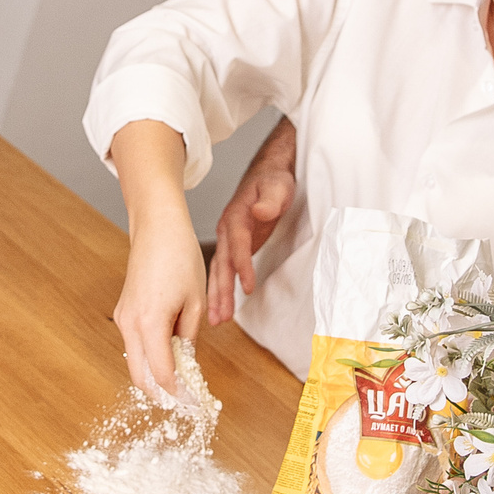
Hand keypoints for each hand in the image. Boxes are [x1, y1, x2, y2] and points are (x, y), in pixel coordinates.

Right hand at [114, 222, 204, 400]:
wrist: (157, 229)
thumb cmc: (180, 258)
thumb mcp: (195, 302)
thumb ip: (189, 336)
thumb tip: (186, 362)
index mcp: (150, 323)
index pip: (162, 373)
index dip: (178, 393)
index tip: (193, 402)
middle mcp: (130, 324)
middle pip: (140, 376)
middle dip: (161, 392)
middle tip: (184, 400)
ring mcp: (123, 319)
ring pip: (135, 362)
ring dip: (155, 375)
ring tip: (182, 379)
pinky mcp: (123, 312)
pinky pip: (134, 345)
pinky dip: (149, 357)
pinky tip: (171, 356)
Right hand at [207, 167, 294, 323]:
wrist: (268, 173)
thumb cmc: (274, 179)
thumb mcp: (278, 185)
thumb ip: (271, 199)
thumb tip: (260, 211)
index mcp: (236, 216)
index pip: (238, 244)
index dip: (242, 266)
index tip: (248, 288)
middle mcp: (227, 230)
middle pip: (222, 264)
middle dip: (220, 291)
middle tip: (218, 316)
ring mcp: (229, 239)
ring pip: (220, 271)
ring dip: (217, 296)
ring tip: (216, 320)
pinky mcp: (234, 246)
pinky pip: (225, 271)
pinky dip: (222, 289)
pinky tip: (221, 308)